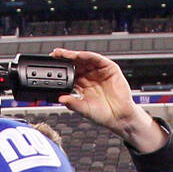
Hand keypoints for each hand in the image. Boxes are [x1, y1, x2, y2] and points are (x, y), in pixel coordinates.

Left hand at [48, 49, 164, 151]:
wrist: (120, 118)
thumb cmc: (104, 115)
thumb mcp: (83, 109)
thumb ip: (72, 103)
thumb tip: (60, 98)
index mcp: (82, 85)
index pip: (70, 73)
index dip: (62, 69)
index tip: (52, 65)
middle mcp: (90, 77)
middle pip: (76, 64)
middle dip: (66, 58)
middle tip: (55, 55)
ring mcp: (100, 72)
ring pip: (85, 59)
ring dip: (75, 55)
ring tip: (65, 54)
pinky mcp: (110, 69)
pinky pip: (98, 59)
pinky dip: (89, 56)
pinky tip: (80, 55)